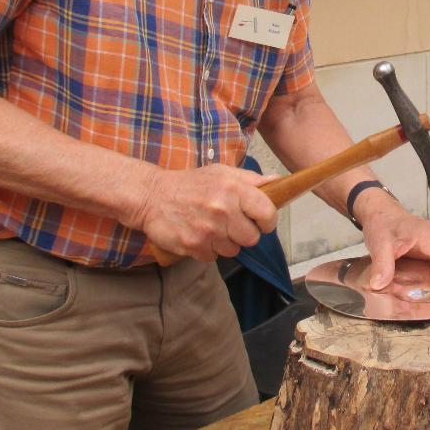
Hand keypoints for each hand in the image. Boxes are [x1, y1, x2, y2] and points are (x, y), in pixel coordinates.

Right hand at [131, 164, 278, 263]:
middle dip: (244, 233)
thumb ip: (251, 180)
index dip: (268, 221)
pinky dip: (208, 249)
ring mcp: (208, 230)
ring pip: (233, 250)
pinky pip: (213, 257)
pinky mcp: (193, 245)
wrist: (151, 195)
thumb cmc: (190, 184)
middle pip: (252, 238)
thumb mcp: (221, 173)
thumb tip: (278, 182)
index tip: (261, 221)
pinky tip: (199, 234)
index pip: (267, 213)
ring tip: (212, 227)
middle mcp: (223, 209)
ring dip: (225, 242)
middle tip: (232, 224)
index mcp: (233, 188)